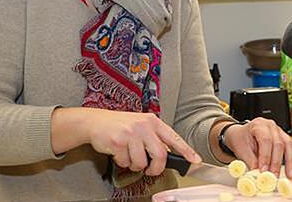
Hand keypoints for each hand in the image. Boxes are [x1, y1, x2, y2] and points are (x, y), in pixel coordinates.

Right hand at [56, 107, 200, 176]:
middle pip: (160, 155)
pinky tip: (118, 152)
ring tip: (129, 155)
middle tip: (150, 170)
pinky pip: (126, 162)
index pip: (174, 138)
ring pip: (142, 162)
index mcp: (153, 122)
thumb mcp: (141, 126)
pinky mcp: (118, 141)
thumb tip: (167, 155)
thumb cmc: (120, 126)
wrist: (96, 122)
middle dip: (155, 168)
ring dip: (135, 165)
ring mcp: (131, 133)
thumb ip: (154, 138)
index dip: (186, 151)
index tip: (195, 161)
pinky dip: (122, 162)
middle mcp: (144, 125)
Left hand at [222, 117, 291, 179]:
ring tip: (290, 175)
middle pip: (279, 143)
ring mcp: (279, 131)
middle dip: (277, 162)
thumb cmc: (241, 139)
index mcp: (258, 125)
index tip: (264, 170)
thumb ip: (250, 161)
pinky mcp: (284, 138)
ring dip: (290, 162)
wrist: (241, 134)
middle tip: (274, 176)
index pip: (265, 140)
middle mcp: (271, 126)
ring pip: (289, 145)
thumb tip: (258, 174)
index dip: (266, 156)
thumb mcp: (241, 149)